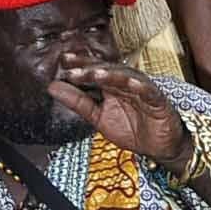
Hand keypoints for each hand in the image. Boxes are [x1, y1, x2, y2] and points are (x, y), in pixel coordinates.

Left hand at [48, 62, 189, 166]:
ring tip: (96, 74)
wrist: (157, 149)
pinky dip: (142, 87)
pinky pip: (150, 92)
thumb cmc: (132, 131)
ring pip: (128, 78)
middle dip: (91, 69)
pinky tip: (131, 84)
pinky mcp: (158, 102)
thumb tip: (52, 87)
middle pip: (109, 71)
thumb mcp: (98, 118)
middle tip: (73, 70)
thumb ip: (77, 102)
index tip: (64, 60)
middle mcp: (126, 85)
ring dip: (112, 75)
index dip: (81, 65)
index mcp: (111, 87)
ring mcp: (142, 92)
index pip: (95, 71)